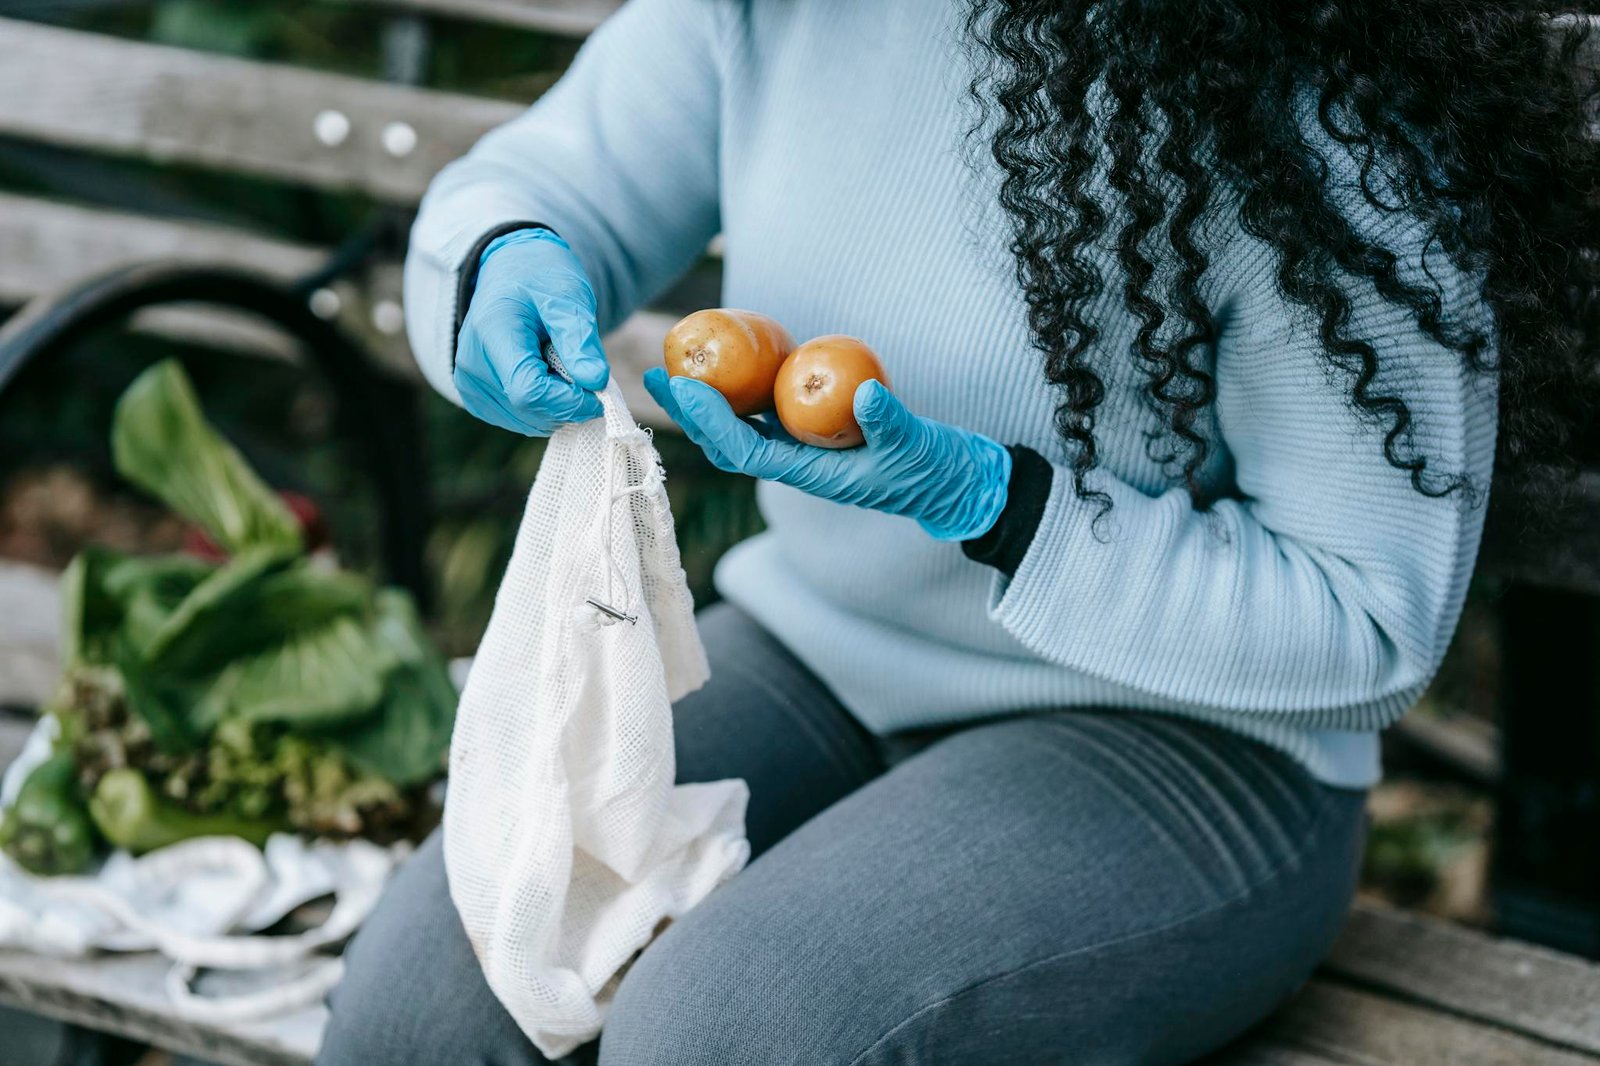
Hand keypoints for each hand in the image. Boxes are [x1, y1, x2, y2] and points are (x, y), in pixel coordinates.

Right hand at [454, 229, 608, 434]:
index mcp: (491, 333)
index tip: (599, 390)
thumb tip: (596, 381)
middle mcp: (470, 364)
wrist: (511, 272)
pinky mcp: (475, 397)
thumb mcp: (569, 297)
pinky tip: (549, 378)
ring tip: (563, 368)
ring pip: (524, 421)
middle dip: (567, 404)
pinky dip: (543, 409)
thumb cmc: (541, 278)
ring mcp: (469, 384)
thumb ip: (580, 340)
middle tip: (586, 374)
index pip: (529, 391)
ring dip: (557, 407)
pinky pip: (517, 420)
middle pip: (527, 410)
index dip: (570, 401)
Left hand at [643, 368, 1011, 540]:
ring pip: (740, 428)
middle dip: (691, 412)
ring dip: (706, 402)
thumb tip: (867, 393)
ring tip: (675, 367)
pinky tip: (727, 363)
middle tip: (658, 374)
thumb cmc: (932, 468)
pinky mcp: (812, 435)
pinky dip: (739, 393)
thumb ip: (893, 421)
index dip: (712, 422)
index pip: (747, 451)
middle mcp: (797, 464)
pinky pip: (765, 414)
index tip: (686, 388)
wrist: (948, 481)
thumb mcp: (917, 443)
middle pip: (728, 441)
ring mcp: (802, 450)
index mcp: (811, 474)